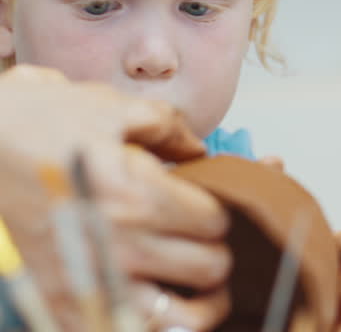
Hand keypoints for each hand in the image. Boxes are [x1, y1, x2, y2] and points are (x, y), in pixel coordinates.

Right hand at [0, 65, 228, 329]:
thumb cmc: (43, 122)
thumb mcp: (118, 109)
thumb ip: (173, 130)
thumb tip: (201, 151)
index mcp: (139, 198)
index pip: (216, 223)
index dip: (219, 210)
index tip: (205, 206)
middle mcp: (119, 246)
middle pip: (210, 269)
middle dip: (213, 249)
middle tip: (200, 240)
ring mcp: (89, 281)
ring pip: (178, 320)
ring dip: (195, 302)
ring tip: (190, 283)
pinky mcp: (62, 302)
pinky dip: (143, 323)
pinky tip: (147, 298)